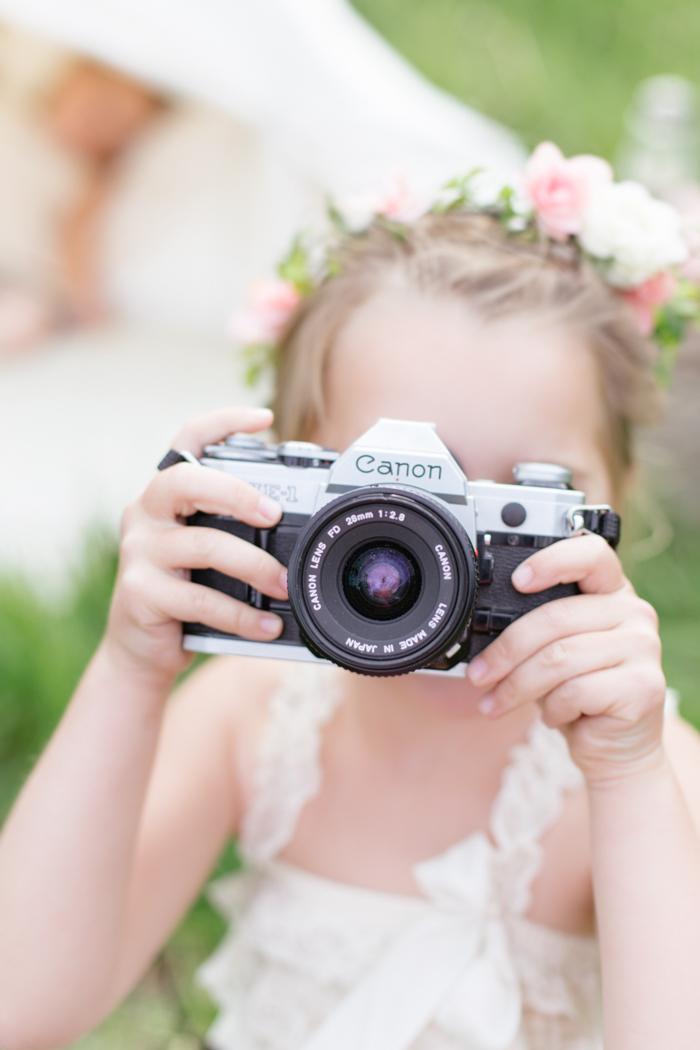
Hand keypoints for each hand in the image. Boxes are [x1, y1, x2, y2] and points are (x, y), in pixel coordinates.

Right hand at [105, 406, 288, 680]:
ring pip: (203, 545)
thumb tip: (305, 521)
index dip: (223, 422)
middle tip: (273, 514)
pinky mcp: (139, 593)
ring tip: (284, 585)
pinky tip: (265, 624)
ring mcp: (139, 552)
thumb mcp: (210, 553)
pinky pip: (199, 599)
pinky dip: (239, 614)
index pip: (187, 441)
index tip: (265, 419)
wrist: (142, 650)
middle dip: (235, 491)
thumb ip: (237, 530)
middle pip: (185, 480)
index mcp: (167, 495)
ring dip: (253, 565)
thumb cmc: (187, 592)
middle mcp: (146, 513)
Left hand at [466, 533, 666, 784]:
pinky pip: (575, 691)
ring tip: (495, 704)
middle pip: (555, 618)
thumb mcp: (556, 653)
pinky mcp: (642, 687)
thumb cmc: (579, 693)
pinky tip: (551, 717)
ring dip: (516, 687)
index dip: (552, 562)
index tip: (517, 580)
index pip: (591, 554)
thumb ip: (537, 631)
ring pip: (559, 659)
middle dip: (506, 651)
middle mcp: (635, 612)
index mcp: (613, 591)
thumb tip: (482, 634)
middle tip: (478, 675)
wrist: (616, 747)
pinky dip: (551, 709)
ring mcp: (643, 648)